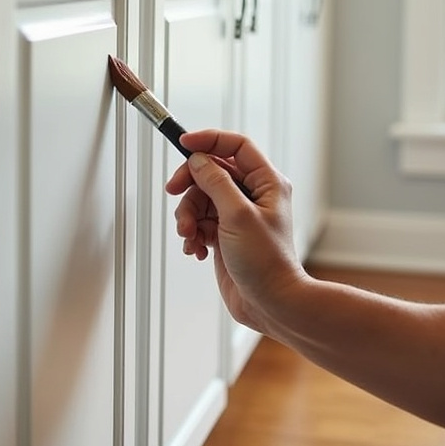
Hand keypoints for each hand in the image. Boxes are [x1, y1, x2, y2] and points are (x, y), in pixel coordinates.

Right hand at [164, 129, 304, 332]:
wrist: (271, 304)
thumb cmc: (266, 262)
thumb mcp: (238, 215)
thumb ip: (215, 183)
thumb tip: (198, 160)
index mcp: (266, 182)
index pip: (236, 146)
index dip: (209, 140)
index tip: (183, 144)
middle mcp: (253, 195)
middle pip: (211, 172)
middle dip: (190, 185)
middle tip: (173, 193)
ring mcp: (237, 215)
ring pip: (201, 198)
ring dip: (188, 215)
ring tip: (189, 236)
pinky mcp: (225, 235)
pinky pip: (199, 221)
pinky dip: (192, 232)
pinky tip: (196, 250)